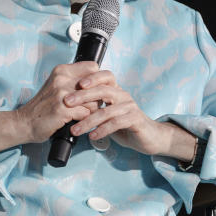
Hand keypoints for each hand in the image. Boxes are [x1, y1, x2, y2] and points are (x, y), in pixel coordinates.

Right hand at [0, 62, 105, 153]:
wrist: (25, 122)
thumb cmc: (43, 106)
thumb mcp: (56, 85)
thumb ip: (73, 80)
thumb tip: (98, 81)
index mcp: (61, 71)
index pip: (93, 68)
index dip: (97, 80)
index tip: (94, 90)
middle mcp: (62, 79)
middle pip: (96, 86)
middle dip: (96, 98)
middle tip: (89, 105)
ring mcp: (62, 95)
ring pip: (94, 101)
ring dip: (91, 110)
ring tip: (81, 113)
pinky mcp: (63, 110)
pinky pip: (86, 114)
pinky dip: (83, 119)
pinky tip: (75, 120)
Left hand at [61, 72, 195, 160]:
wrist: (149, 137)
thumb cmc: (123, 125)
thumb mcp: (106, 114)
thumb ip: (92, 108)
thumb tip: (68, 106)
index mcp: (115, 90)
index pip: (103, 77)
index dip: (90, 77)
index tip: (74, 84)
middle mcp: (123, 95)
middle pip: (102, 90)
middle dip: (82, 96)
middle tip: (67, 103)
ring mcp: (130, 106)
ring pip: (106, 111)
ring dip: (88, 121)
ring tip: (75, 130)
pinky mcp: (135, 119)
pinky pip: (116, 123)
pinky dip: (102, 130)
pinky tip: (92, 136)